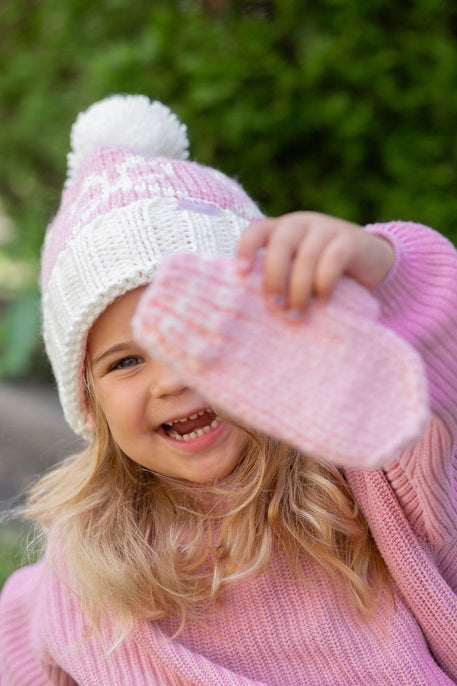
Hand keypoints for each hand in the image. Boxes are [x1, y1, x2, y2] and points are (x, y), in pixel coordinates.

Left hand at [236, 212, 394, 312]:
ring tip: (296, 315)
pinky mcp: (351, 240)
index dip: (246, 249)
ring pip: (306, 255)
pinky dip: (324, 283)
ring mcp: (327, 227)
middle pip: (280, 244)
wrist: (370, 262)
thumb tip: (247, 308)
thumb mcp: (295, 272)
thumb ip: (277, 279)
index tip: (241, 273)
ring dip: (299, 289)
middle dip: (274, 277)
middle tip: (275, 306)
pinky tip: (323, 303)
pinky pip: (333, 259)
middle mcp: (301, 223)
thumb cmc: (320, 274)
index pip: (257, 230)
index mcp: (280, 229)